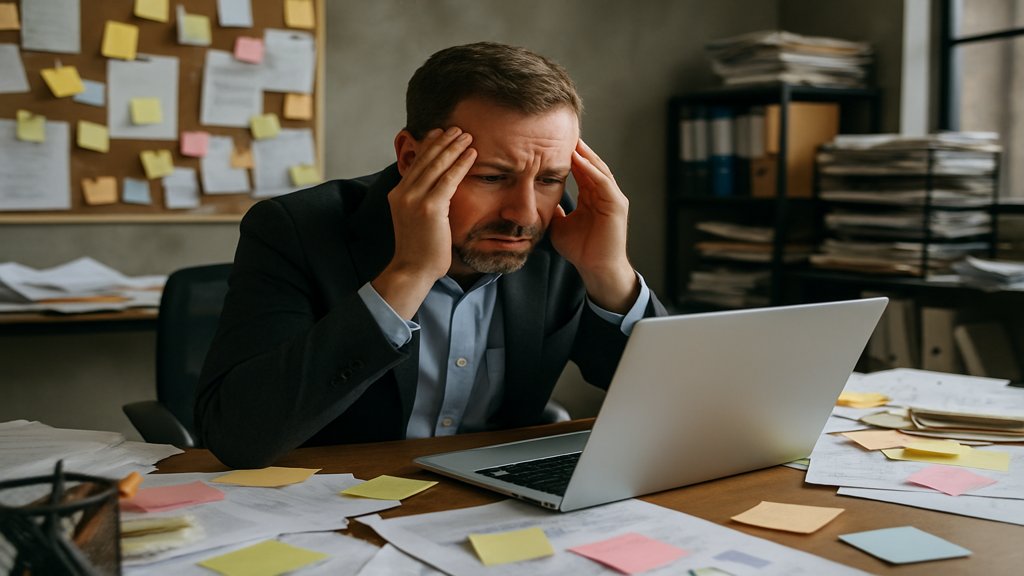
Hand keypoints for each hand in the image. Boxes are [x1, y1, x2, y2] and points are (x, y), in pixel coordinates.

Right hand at [373, 127, 476, 318]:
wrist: (413, 269)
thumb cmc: (420, 249)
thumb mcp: (415, 219)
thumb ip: (423, 201)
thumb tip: (438, 190)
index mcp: (398, 194)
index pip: (416, 163)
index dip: (429, 145)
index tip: (441, 133)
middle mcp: (403, 193)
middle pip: (425, 159)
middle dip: (443, 141)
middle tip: (457, 128)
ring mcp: (414, 200)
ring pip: (437, 165)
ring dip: (454, 147)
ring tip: (467, 136)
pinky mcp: (429, 208)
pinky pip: (448, 180)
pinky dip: (461, 164)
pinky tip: (472, 154)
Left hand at [549, 139, 638, 312]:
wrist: (595, 268)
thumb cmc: (580, 250)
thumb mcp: (559, 225)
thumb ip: (552, 211)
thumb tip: (538, 200)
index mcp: (592, 197)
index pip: (581, 171)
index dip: (569, 157)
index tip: (553, 144)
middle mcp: (604, 194)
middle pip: (591, 165)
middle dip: (579, 150)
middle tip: (565, 134)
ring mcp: (612, 199)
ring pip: (599, 170)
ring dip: (586, 156)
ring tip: (573, 142)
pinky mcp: (617, 205)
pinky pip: (604, 183)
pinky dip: (593, 171)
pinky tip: (582, 160)